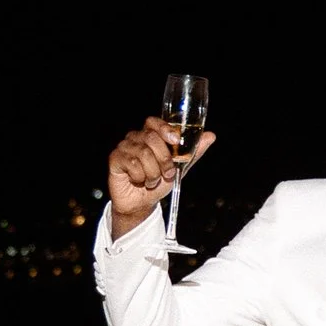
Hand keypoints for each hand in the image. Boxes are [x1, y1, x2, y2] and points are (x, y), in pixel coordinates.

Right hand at [107, 117, 214, 236]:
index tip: (175, 140)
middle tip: (167, 173)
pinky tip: (139, 181)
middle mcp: (135, 138)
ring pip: (143, 153)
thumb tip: (211, 136)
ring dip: (153, 172)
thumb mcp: (180, 167)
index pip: (154, 122)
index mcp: (150, 135)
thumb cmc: (159, 181)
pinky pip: (132, 164)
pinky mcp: (115, 159)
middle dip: (164, 159)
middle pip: (151, 138)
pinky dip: (141, 177)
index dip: (165, 129)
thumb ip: (192, 152)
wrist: (142, 203)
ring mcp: (124, 147)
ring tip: (152, 180)